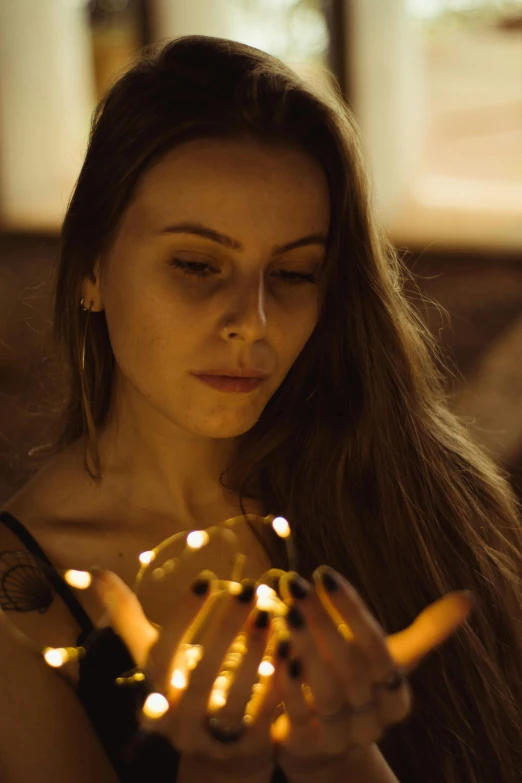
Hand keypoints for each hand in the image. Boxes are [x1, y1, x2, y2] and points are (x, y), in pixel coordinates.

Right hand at [90, 566, 281, 780]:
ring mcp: (215, 738)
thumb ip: (127, 615)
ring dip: (255, 654)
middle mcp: (180, 720)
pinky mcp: (250, 747)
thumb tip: (92, 572)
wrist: (216, 756)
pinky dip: (280, 682)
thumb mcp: (154, 656)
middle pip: (201, 676)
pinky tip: (293, 648)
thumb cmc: (182, 687)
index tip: (207, 578)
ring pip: (235, 698)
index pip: (164, 653)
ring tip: (272, 614)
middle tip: (249, 588)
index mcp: (157, 691)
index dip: (184, 617)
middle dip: (224, 630)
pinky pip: (267, 716)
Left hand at [270, 566, 473, 779]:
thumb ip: (426, 632)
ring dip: (304, 647)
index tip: (325, 573)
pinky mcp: (307, 746)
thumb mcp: (391, 662)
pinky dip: (286, 680)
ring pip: (326, 691)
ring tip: (285, 610)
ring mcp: (340, 735)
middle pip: (351, 668)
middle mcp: (372, 719)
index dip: (352, 610)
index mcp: (396, 696)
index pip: (379, 649)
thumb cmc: (360, 687)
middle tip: (296, 583)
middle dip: (322, 621)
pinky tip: (274, 647)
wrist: (325, 750)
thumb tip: (467, 598)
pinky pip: (298, 713)